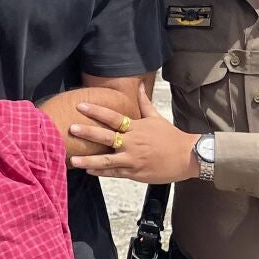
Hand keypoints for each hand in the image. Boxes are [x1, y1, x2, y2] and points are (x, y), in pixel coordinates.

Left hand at [69, 84, 200, 183]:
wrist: (186, 156)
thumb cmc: (170, 136)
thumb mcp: (156, 117)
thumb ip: (144, 102)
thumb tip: (139, 85)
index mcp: (136, 128)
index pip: (113, 117)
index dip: (96, 111)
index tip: (81, 106)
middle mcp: (132, 143)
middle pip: (106, 137)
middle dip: (88, 132)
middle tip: (71, 128)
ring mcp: (132, 159)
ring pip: (107, 160)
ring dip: (89, 159)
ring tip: (73, 159)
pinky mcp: (134, 173)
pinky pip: (115, 173)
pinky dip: (101, 172)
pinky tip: (89, 170)